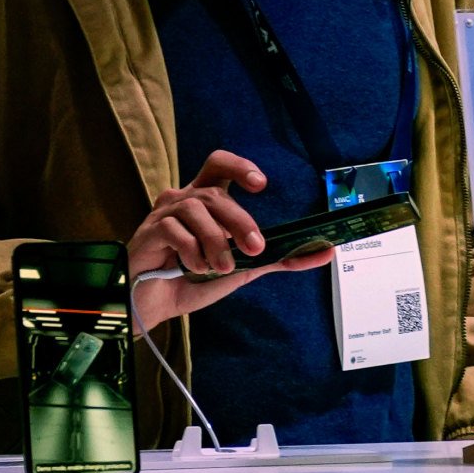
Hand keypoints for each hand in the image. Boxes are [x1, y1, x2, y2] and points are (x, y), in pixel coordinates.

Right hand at [126, 150, 333, 327]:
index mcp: (204, 200)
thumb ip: (280, 257)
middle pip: (215, 193)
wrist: (154, 308)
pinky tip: (194, 268)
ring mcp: (162, 214)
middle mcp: (182, 199)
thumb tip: (325, 252)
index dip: (239, 166)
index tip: (261, 185)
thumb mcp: (243, 268)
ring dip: (215, 241)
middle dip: (240, 220)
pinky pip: (174, 230)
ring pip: (196, 208)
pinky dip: (191, 251)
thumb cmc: (193, 281)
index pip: (218, 164)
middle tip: (254, 248)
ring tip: (220, 268)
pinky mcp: (148, 232)